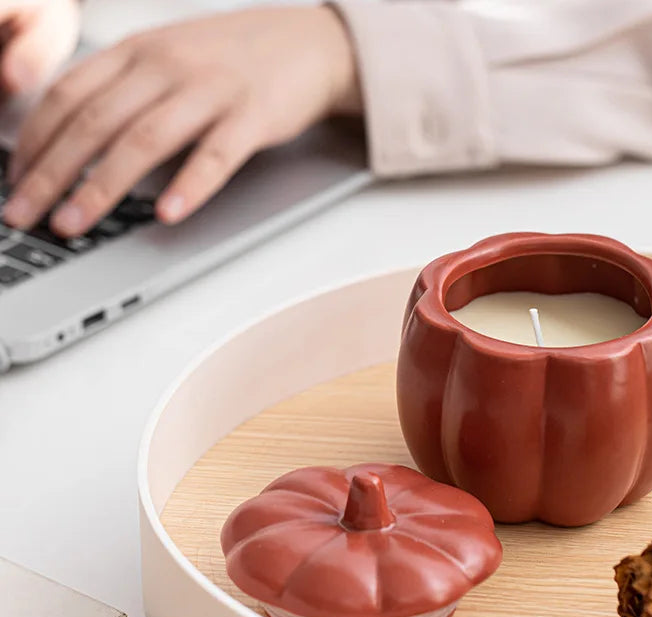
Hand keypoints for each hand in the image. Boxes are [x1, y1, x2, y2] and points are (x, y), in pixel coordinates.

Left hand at [3, 5, 360, 234]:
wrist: (308, 43)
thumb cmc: (234, 59)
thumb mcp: (169, 58)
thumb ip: (126, 90)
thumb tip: (77, 141)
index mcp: (137, 50)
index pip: (68, 97)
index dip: (34, 143)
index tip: (14, 184)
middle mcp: (166, 65)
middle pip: (93, 122)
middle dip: (51, 174)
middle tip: (23, 216)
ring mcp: (210, 89)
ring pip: (143, 140)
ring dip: (102, 187)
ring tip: (74, 224)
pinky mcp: (253, 116)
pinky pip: (215, 154)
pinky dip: (189, 186)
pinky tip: (168, 214)